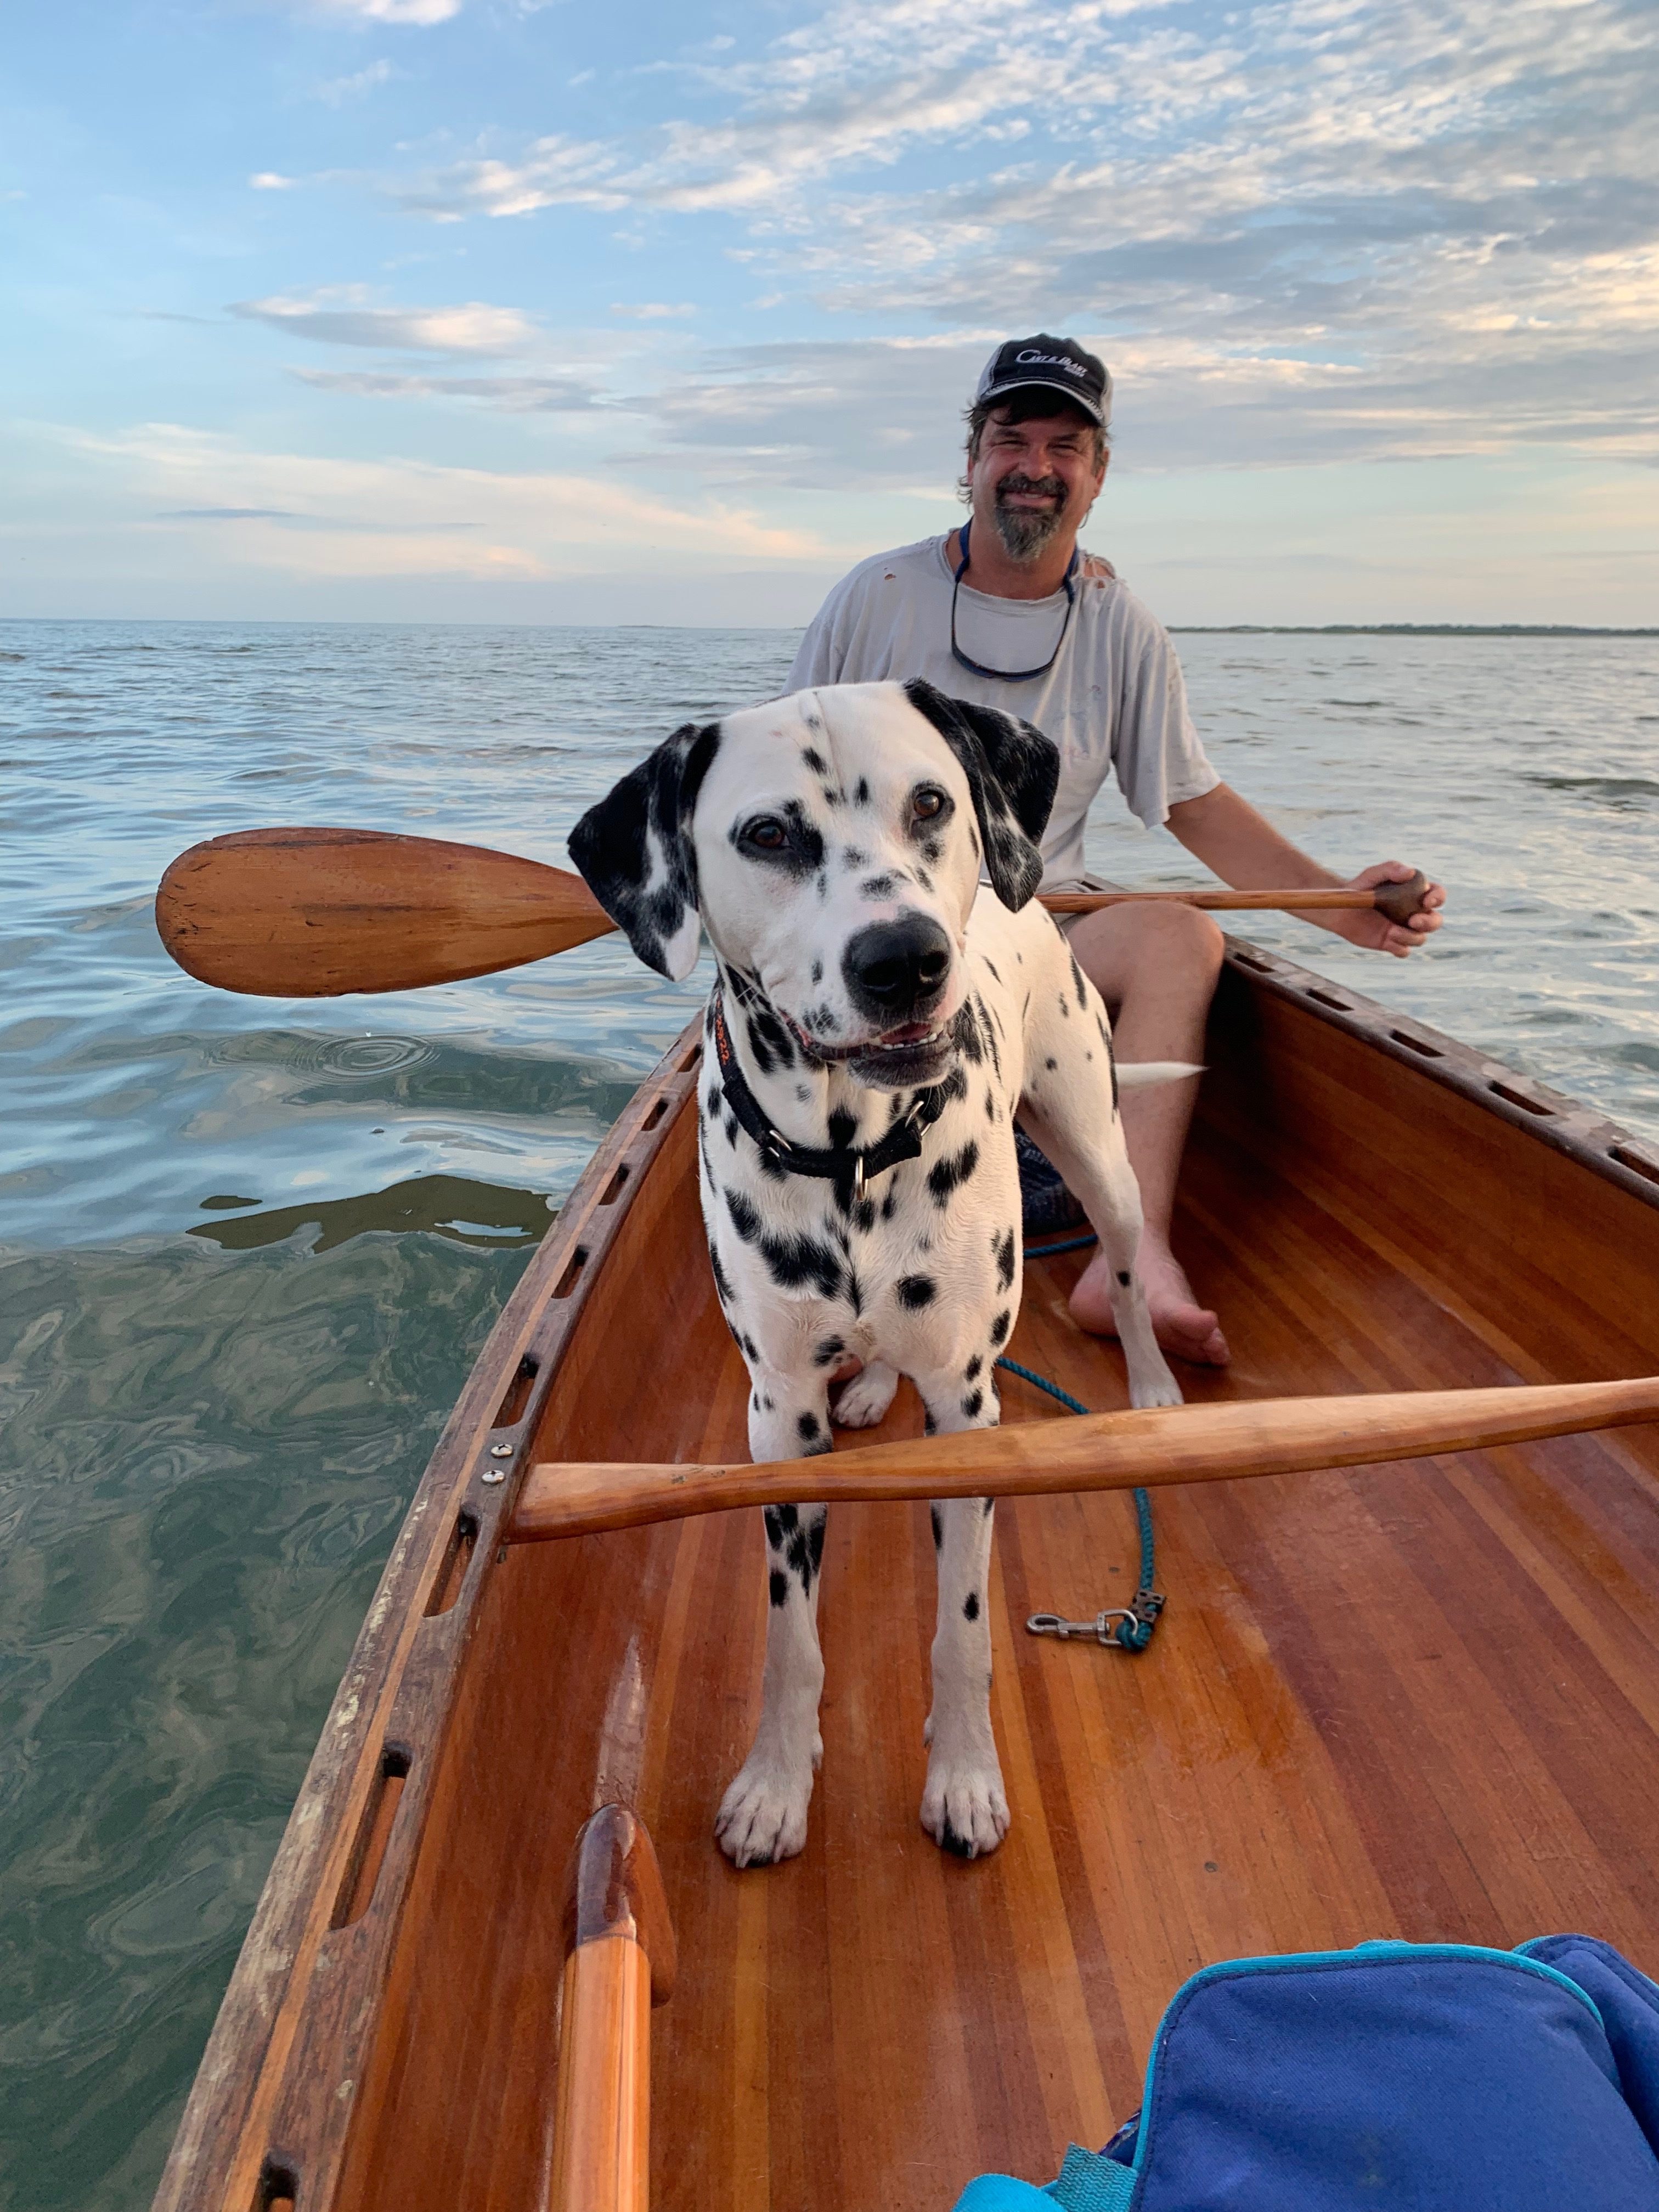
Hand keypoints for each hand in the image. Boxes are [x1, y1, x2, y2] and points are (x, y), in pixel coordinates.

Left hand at [1325, 860, 1444, 957]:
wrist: (1339, 908)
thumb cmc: (1359, 888)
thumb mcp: (1372, 875)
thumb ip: (1390, 869)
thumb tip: (1410, 872)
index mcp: (1414, 893)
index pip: (1437, 895)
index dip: (1438, 898)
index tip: (1427, 901)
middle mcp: (1413, 912)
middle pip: (1435, 921)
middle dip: (1430, 923)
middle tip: (1413, 921)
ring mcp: (1403, 929)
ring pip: (1421, 938)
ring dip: (1411, 936)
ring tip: (1392, 931)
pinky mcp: (1391, 942)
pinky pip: (1404, 951)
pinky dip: (1400, 948)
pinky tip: (1388, 940)